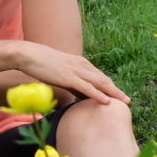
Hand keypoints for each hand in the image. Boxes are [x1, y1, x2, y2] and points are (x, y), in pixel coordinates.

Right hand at [12, 43, 130, 106]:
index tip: (119, 95)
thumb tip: (78, 94)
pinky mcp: (69, 77)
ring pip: (100, 84)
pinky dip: (99, 95)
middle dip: (116, 91)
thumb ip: (71, 82)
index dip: (110, 86)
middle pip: (104, 80)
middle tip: (127, 101)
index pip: (100, 76)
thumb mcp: (60, 71)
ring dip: (114, 93)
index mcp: (80, 63)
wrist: (29, 55)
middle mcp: (82, 66)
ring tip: (124, 102)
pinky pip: (87, 88)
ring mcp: (76, 71)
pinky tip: (107, 102)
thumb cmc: (41, 63)